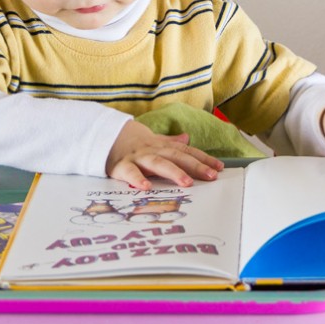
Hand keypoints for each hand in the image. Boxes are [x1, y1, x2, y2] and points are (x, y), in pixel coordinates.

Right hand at [105, 120, 223, 189]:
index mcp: (162, 147)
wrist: (104, 135)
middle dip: (195, 166)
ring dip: (173, 172)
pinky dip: (138, 179)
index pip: (186, 152)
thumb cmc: (133, 143)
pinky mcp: (121, 166)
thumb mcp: (153, 140)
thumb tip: (188, 138)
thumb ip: (171, 142)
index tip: (219, 168)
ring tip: (187, 182)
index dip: (203, 159)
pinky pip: (130, 173)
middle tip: (211, 176)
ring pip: (157, 163)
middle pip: (177, 157)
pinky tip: (146, 187)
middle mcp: (153, 150)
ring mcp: (138, 158)